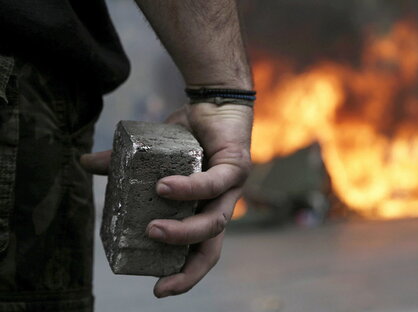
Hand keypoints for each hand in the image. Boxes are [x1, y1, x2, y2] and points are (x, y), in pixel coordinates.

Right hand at [81, 103, 252, 297]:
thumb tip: (84, 164)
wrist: (215, 101)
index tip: (159, 289)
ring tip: (153, 229)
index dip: (185, 274)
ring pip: (215, 223)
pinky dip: (189, 189)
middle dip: (188, 270)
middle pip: (211, 248)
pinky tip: (165, 187)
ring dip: (184, 231)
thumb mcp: (153, 152)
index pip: (200, 251)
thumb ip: (122, 163)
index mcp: (202, 209)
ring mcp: (231, 189)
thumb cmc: (189, 132)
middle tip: (159, 280)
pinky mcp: (236, 167)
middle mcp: (219, 204)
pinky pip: (214, 185)